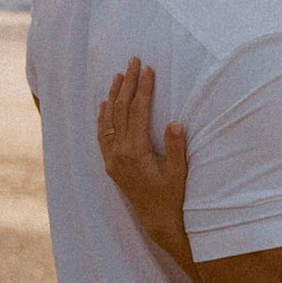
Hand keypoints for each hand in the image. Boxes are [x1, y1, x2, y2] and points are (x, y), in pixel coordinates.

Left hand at [96, 61, 190, 250]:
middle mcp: (119, 154)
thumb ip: (176, 148)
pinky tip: (104, 103)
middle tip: (134, 61)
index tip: (149, 69)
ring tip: (119, 75)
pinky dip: (102, 116)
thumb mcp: (179, 173)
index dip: (144, 89)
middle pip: (121, 110)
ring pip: (109, 120)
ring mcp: (112, 159)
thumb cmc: (173, 197)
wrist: (158, 221)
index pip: (138, 112)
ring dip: (113, 95)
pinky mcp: (110, 164)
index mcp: (136, 153)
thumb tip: (175, 123)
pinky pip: (102, 135)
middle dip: (128, 84)